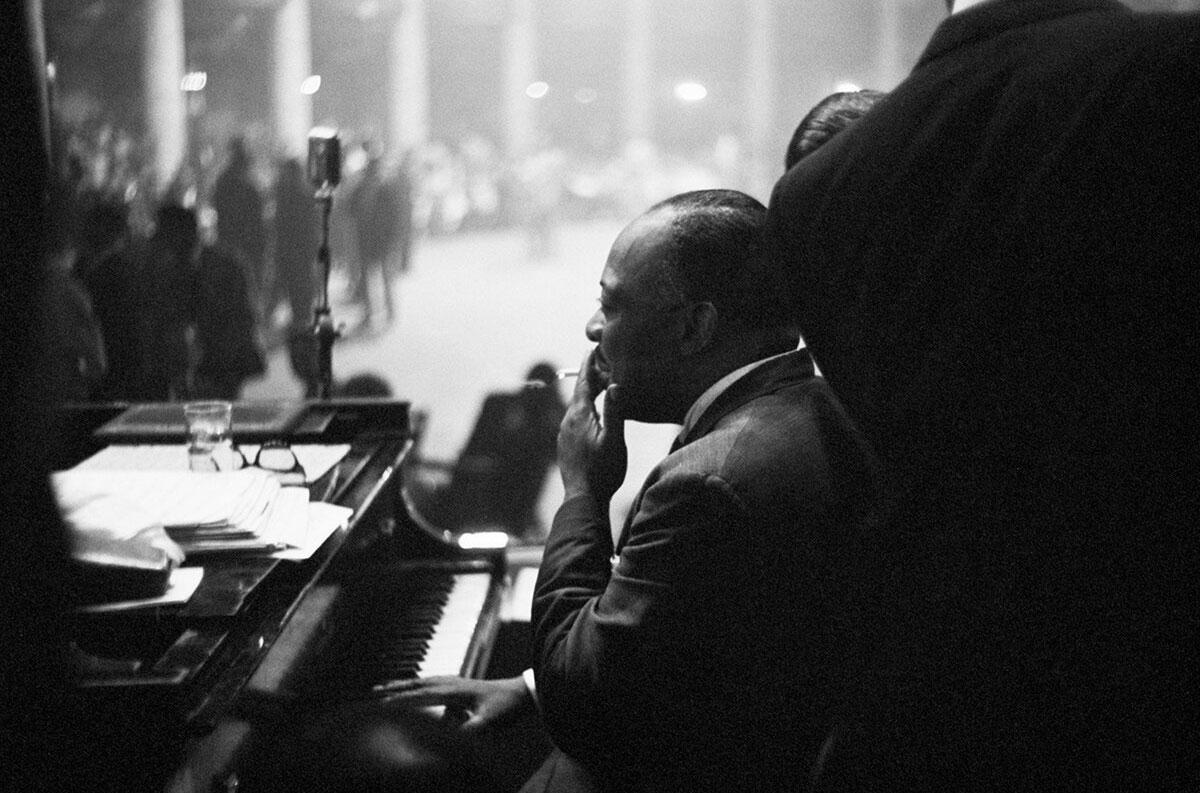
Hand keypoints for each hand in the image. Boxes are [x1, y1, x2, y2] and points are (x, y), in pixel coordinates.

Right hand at [374, 675, 532, 732]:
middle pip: (416, 685)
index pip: (421, 696)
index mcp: (454, 691)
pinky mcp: (459, 685)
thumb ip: (472, 731)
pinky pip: (431, 685)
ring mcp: (455, 682)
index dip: (401, 702)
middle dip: (394, 689)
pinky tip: (413, 691)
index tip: (381, 706)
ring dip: (403, 685)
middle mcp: (451, 683)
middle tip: (373, 692)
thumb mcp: (491, 722)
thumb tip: (452, 741)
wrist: (524, 692)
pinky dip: (416, 686)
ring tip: (383, 687)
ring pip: (422, 682)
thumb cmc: (507, 707)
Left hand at [557, 349, 627, 503]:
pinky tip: (594, 417)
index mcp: (580, 416)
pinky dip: (585, 410)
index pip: (584, 384)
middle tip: (603, 366)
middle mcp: (568, 421)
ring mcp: (565, 434)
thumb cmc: (603, 471)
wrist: (583, 499)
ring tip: (602, 388)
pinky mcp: (566, 445)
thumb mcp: (614, 440)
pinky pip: (575, 419)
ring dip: (589, 395)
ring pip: (577, 407)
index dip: (588, 366)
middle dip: (591, 379)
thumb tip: (614, 385)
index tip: (591, 350)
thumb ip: (615, 412)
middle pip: (580, 393)